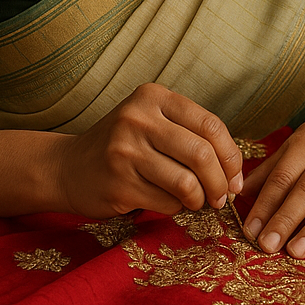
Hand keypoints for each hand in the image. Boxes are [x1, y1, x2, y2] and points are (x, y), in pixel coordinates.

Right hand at [56, 83, 242, 217]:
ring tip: (195, 202)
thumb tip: (236, 171)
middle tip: (222, 197)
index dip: (231, 156)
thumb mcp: (153, 122)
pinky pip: (166, 203)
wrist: (68, 167)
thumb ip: (191, 134)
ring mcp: (125, 151)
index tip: (235, 177)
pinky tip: (166, 202)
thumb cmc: (124, 145)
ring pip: (187, 183)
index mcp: (153, 97)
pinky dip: (175, 208)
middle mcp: (138, 118)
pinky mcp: (118, 184)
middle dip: (220, 183)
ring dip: (199, 200)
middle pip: (202, 154)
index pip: (211, 125)